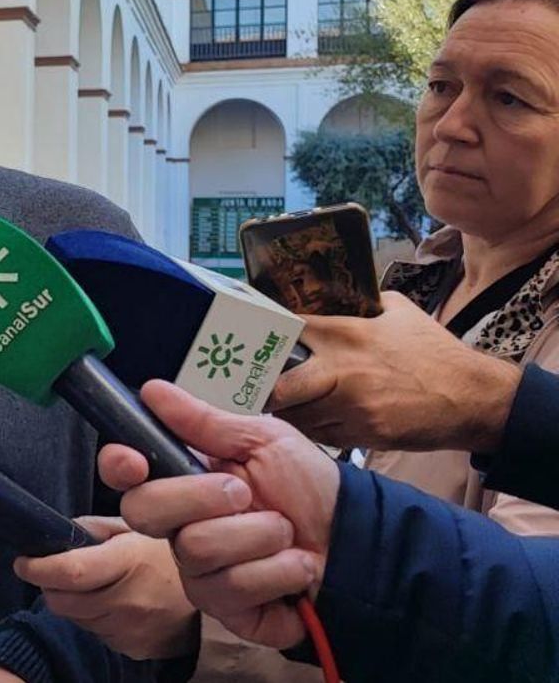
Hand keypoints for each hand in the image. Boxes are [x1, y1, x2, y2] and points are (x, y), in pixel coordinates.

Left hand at [13, 516, 197, 659]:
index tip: (23, 561)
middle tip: (50, 568)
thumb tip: (52, 536)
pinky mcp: (133, 647)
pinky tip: (108, 600)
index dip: (38, 568)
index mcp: (128, 563)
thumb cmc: (166, 551)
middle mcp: (129, 601)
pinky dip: (91, 616)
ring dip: (71, 600)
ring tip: (90, 581)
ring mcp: (131, 629)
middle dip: (48, 583)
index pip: (71, 573)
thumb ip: (91, 529)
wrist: (214, 591)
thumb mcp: (133, 526)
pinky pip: (95, 632)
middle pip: (63, 601)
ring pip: (75, 618)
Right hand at [100, 380, 337, 649]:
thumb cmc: (309, 487)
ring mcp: (198, 571)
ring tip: (287, 533)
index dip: (119, 466)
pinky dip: (277, 570)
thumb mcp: (263, 440)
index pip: (124, 474)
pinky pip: (232, 588)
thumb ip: (203, 421)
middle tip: (247, 493)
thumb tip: (152, 389)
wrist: (356, 539)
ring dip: (258, 535)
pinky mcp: (226, 610)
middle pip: (146, 512)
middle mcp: (179, 528)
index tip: (133, 460)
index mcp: (182, 482)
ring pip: (195, 549)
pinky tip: (296, 566)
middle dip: (203, 496)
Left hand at [267, 291, 519, 450]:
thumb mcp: (401, 312)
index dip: (268, 335)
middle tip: (257, 388)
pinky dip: (315, 429)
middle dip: (264, 390)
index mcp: (346, 334)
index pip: (289, 331)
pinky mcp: (363, 434)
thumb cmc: (435, 354)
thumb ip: (367, 303)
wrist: (473, 398)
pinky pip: (322, 435)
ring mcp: (351, 407)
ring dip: (289, 413)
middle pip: (279, 386)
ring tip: (286, 406)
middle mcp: (342, 370)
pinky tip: (317, 420)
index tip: (255, 339)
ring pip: (298, 417)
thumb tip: (343, 294)